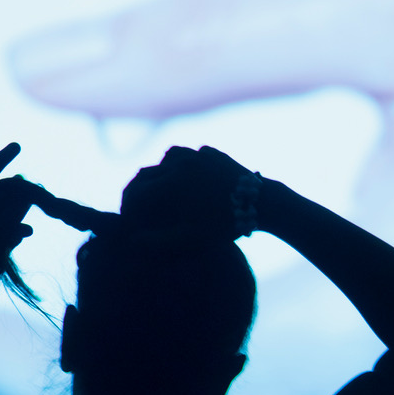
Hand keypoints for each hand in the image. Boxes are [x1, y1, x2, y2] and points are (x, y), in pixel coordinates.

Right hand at [120, 145, 254, 238]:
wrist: (264, 203)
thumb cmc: (225, 225)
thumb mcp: (190, 239)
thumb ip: (157, 241)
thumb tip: (132, 240)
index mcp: (172, 182)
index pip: (137, 194)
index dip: (129, 210)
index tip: (130, 223)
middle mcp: (180, 162)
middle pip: (146, 174)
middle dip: (139, 193)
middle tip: (138, 210)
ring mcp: (196, 154)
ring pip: (165, 160)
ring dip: (158, 176)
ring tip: (159, 195)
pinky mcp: (211, 153)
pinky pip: (187, 156)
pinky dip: (180, 167)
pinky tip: (184, 182)